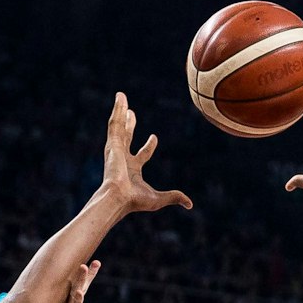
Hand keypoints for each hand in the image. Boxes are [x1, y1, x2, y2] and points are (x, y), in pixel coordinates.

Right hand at [99, 94, 191, 214]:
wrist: (119, 198)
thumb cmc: (134, 201)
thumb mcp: (159, 199)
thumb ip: (174, 197)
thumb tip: (190, 204)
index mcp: (133, 170)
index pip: (142, 154)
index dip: (149, 145)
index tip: (154, 137)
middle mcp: (123, 158)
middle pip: (127, 137)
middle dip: (129, 125)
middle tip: (130, 113)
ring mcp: (116, 150)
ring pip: (119, 126)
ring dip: (120, 111)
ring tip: (121, 98)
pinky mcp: (112, 144)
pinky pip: (115, 123)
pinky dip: (117, 109)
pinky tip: (120, 97)